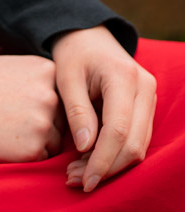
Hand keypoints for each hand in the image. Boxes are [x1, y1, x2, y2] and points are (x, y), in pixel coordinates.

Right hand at [0, 55, 64, 161]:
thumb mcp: (10, 65)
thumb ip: (36, 74)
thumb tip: (54, 85)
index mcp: (46, 70)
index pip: (61, 94)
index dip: (42, 102)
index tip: (22, 102)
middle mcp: (50, 95)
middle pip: (60, 118)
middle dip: (42, 121)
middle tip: (13, 118)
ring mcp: (43, 123)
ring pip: (54, 140)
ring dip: (37, 139)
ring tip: (8, 130)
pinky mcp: (34, 149)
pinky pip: (42, 157)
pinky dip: (27, 154)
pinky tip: (7, 142)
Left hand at [52, 26, 156, 192]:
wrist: (88, 36)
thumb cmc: (74, 54)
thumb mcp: (66, 76)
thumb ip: (77, 110)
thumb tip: (85, 148)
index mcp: (123, 76)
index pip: (118, 129)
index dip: (102, 159)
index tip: (84, 179)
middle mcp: (144, 88)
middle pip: (134, 143)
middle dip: (106, 167)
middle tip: (76, 179)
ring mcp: (149, 97)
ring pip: (139, 145)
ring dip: (111, 165)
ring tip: (79, 173)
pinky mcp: (146, 107)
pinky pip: (137, 138)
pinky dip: (116, 154)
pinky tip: (91, 161)